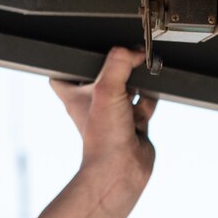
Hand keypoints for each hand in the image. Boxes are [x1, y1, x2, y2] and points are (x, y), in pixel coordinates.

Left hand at [51, 48, 157, 193]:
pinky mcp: (134, 119)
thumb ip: (118, 63)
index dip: (78, 59)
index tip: (90, 51)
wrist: (122, 168)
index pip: (68, 69)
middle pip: (107, 72)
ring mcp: (114, 110)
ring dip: (139, 81)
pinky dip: (150, 98)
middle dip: (121, 66)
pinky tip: (147, 102)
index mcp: (74, 94)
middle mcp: (93, 102)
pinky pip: (145, 99)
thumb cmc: (103, 138)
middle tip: (130, 61)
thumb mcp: (106, 89)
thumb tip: (133, 50)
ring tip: (139, 85)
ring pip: (129, 83)